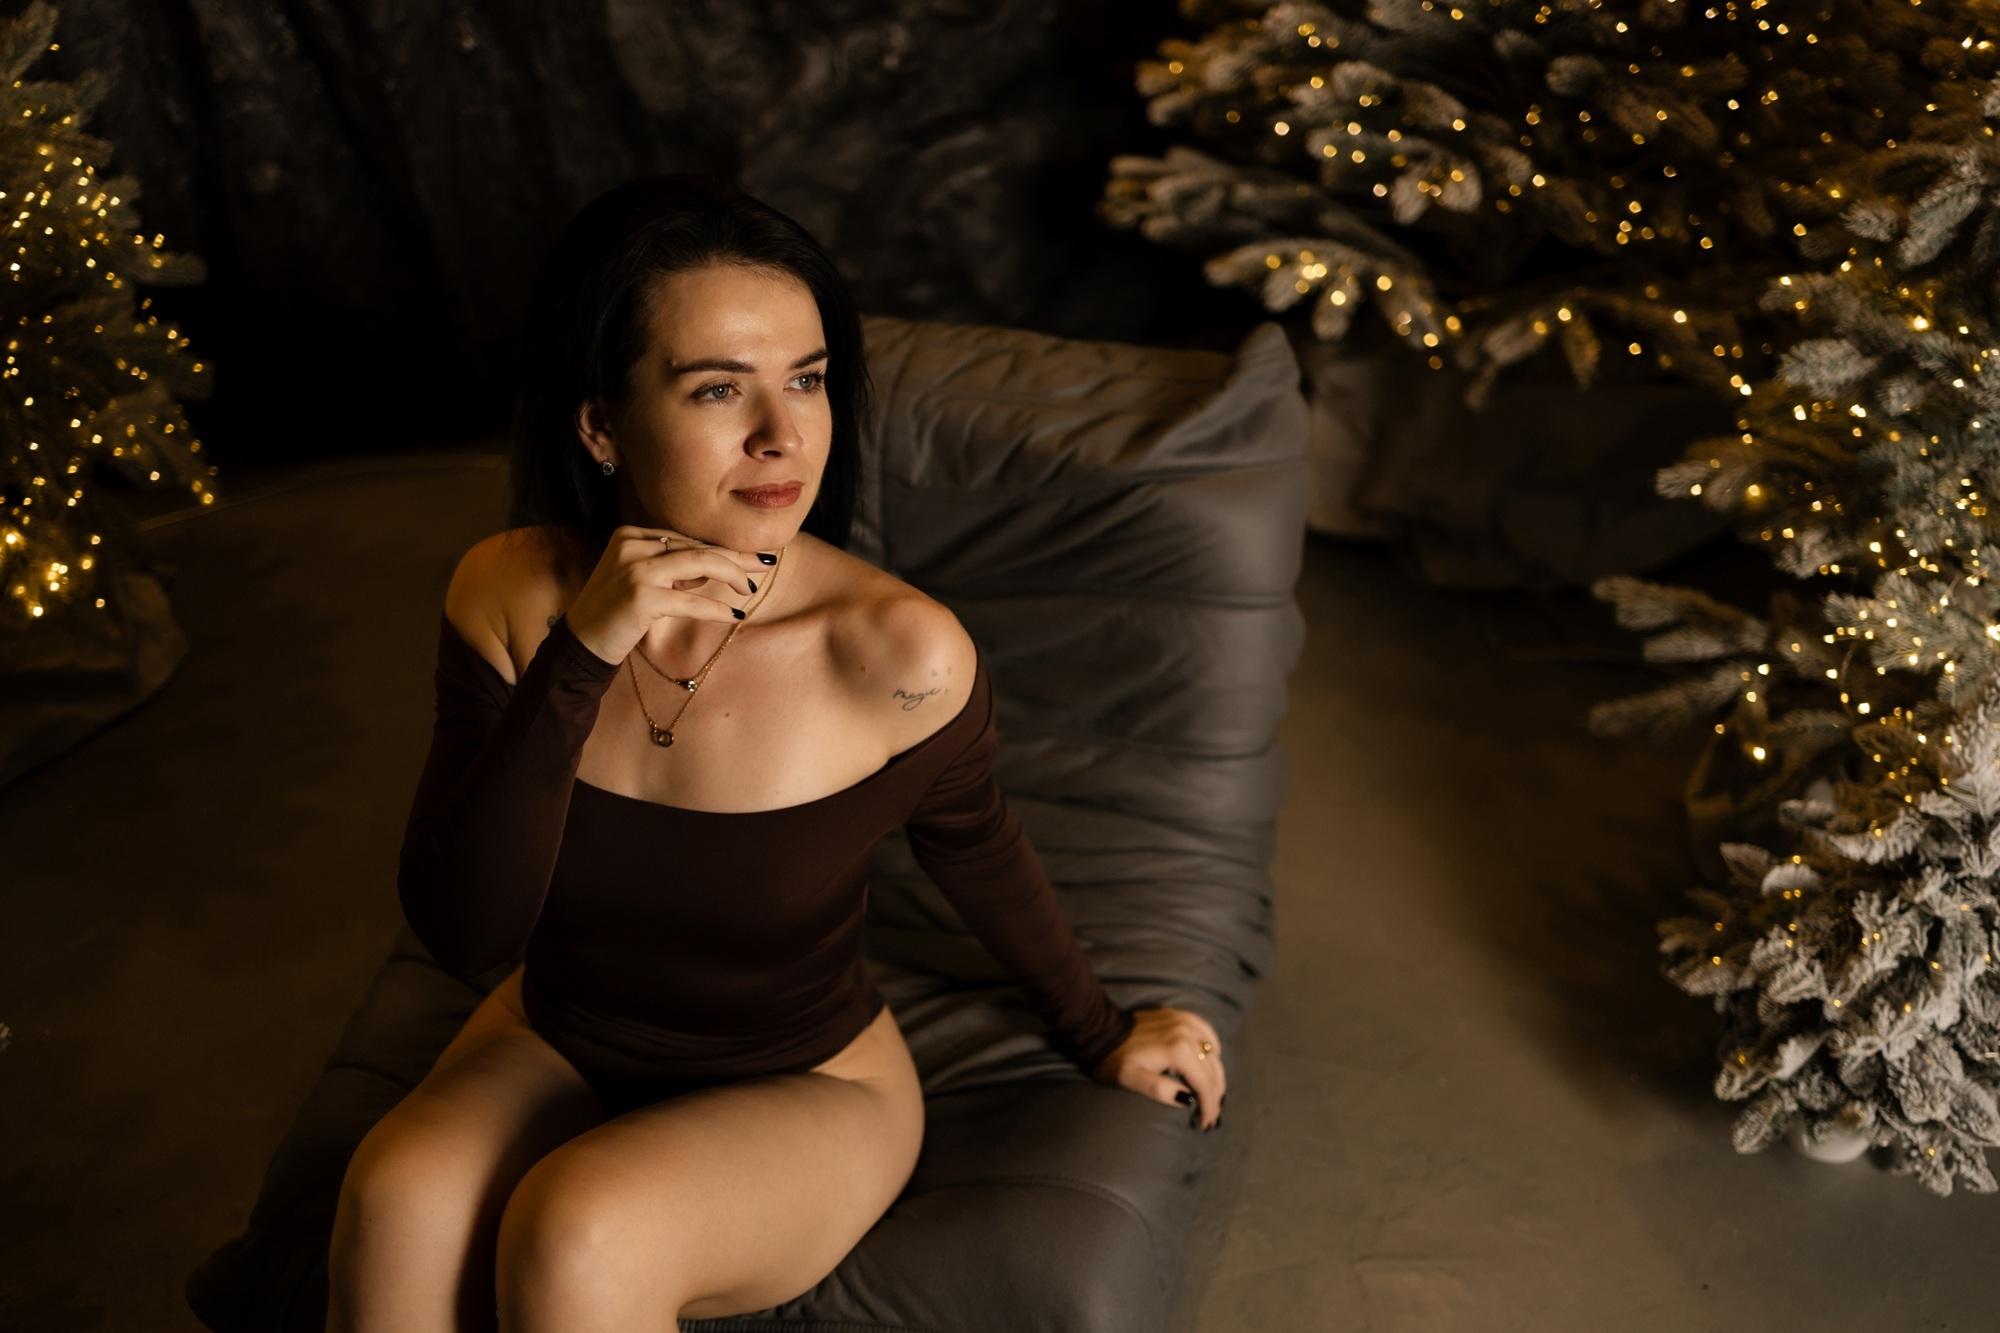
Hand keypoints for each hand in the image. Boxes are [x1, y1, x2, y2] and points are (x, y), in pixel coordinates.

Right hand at [564, 525, 775, 664]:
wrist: (581, 643)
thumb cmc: (615, 613)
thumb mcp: (641, 580)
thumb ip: (672, 568)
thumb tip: (713, 567)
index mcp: (629, 534)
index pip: (685, 538)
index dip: (720, 548)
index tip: (749, 555)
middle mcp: (631, 544)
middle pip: (696, 546)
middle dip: (735, 556)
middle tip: (765, 564)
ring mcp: (635, 569)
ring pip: (700, 563)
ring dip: (732, 574)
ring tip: (750, 588)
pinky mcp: (641, 597)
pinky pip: (691, 601)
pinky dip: (716, 608)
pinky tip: (735, 614)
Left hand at [1089, 1006, 1226, 1131]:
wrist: (1101, 1030)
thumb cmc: (1114, 1059)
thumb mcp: (1130, 1079)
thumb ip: (1159, 1090)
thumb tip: (1188, 1099)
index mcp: (1179, 1050)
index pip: (1204, 1084)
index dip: (1208, 1107)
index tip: (1204, 1124)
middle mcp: (1187, 1033)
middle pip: (1212, 1071)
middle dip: (1214, 1096)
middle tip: (1209, 1116)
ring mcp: (1186, 1022)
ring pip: (1214, 1054)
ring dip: (1215, 1076)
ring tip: (1210, 1096)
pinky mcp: (1182, 1016)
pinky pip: (1207, 1034)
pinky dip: (1213, 1050)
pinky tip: (1210, 1062)